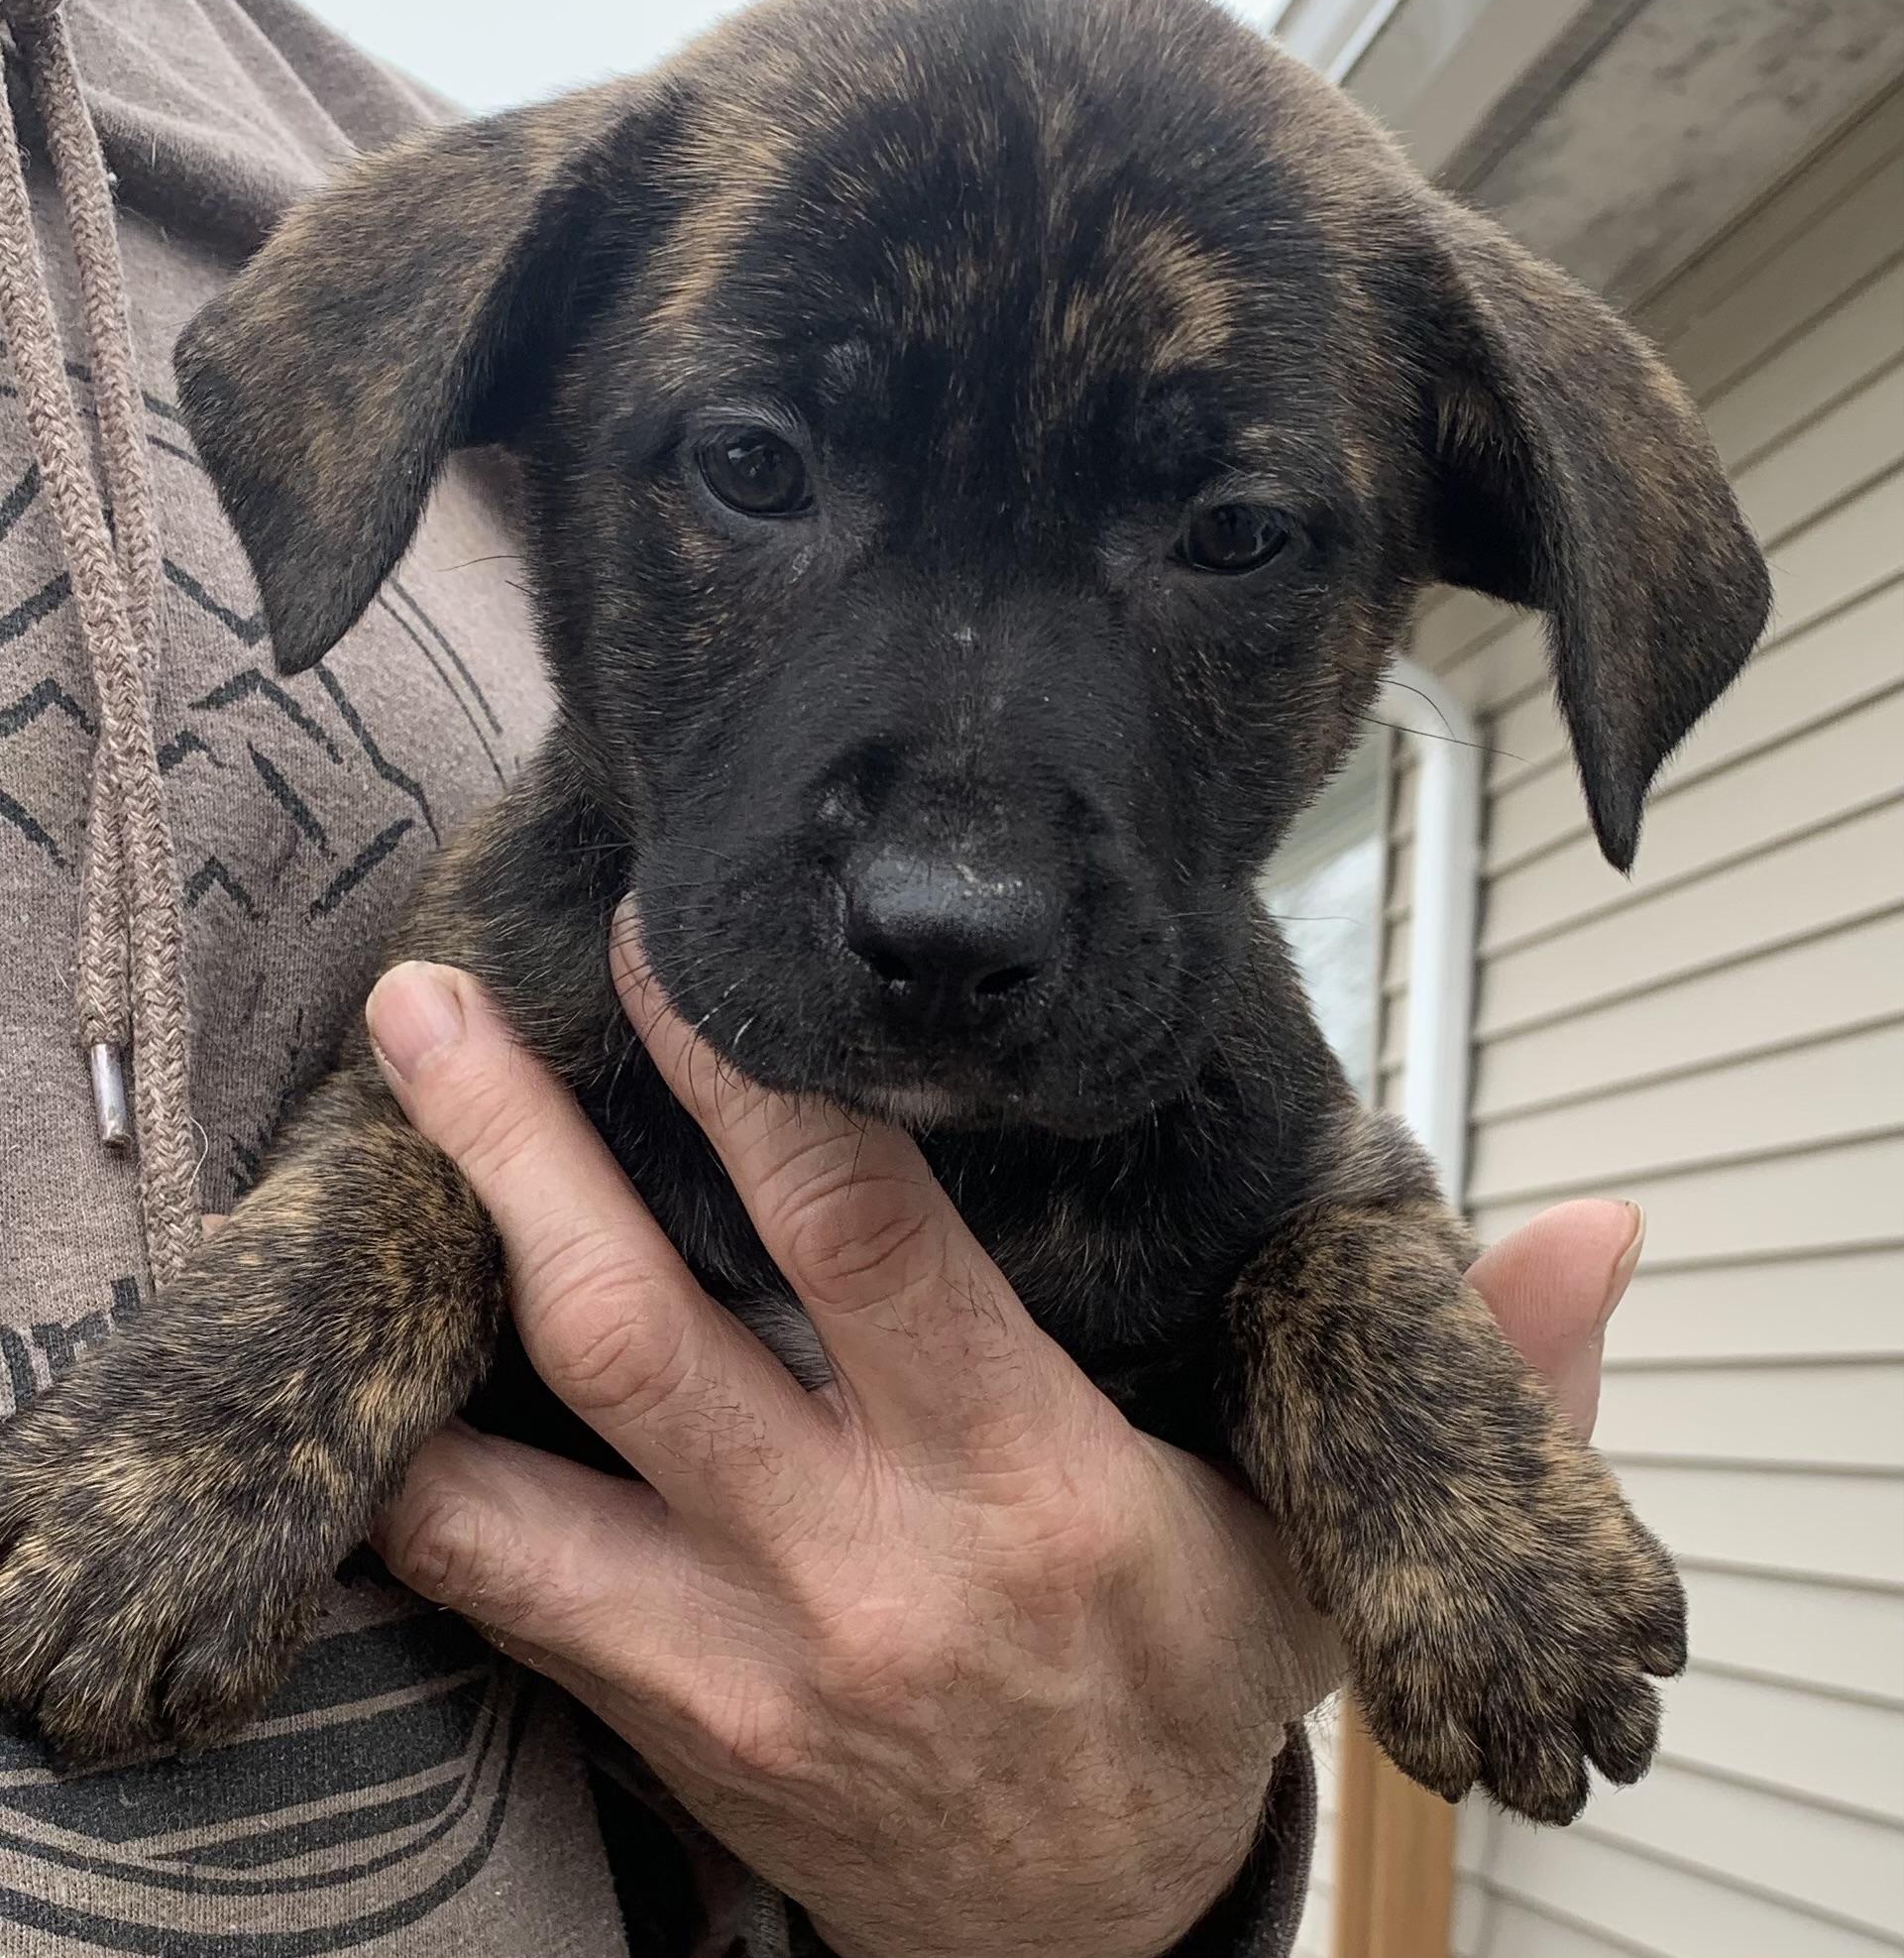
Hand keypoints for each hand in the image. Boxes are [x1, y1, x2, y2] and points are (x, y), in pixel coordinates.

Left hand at [360, 924, 1642, 1957]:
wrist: (1082, 1946)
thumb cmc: (1186, 1696)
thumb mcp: (1323, 1543)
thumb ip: (1453, 1378)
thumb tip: (1615, 1228)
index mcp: (1027, 1479)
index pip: (870, 1240)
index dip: (761, 1083)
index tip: (683, 947)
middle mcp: (860, 1561)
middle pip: (643, 1327)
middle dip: (520, 1150)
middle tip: (427, 1003)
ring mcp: (739, 1660)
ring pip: (526, 1473)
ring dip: (432, 1314)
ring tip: (353, 1158)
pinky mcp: (670, 1731)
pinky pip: (502, 1599)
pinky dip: (422, 1484)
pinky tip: (374, 1372)